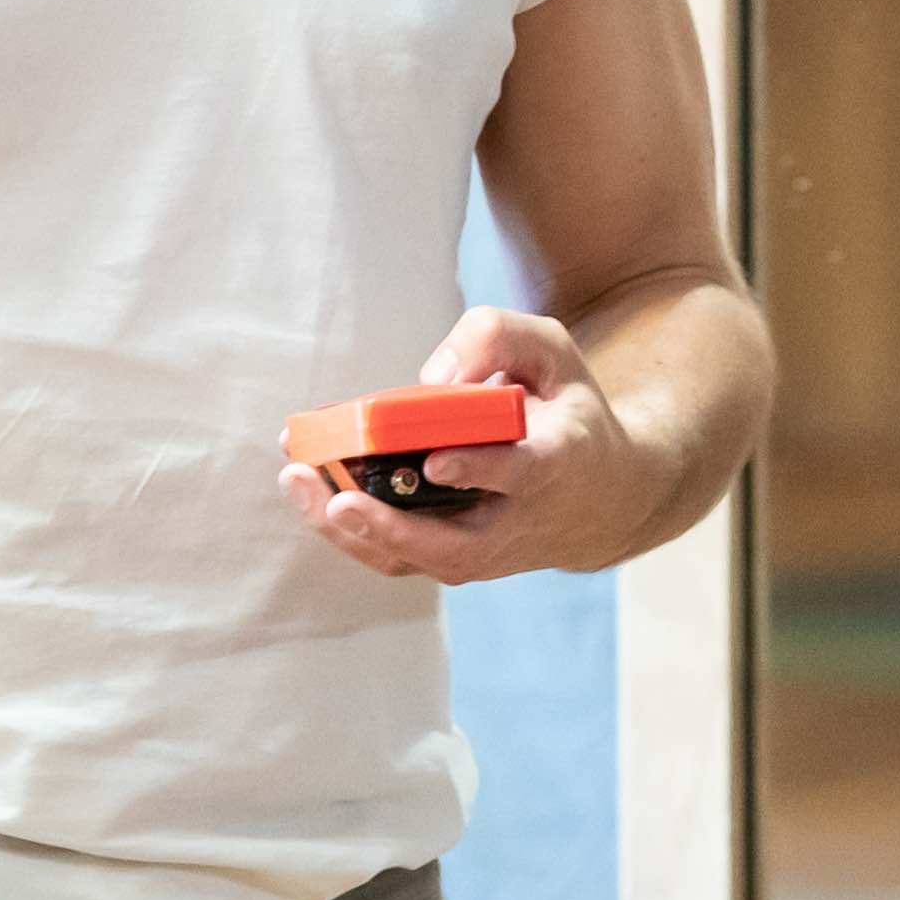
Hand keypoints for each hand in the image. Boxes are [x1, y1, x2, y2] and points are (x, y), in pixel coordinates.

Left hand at [281, 306, 661, 584]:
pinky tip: (309, 490)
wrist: (600, 496)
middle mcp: (521, 520)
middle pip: (457, 545)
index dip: (480, 469)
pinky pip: (400, 558)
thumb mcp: (552, 352)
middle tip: (338, 500)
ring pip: (419, 560)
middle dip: (393, 527)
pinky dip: (351, 531)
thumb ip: (498, 338)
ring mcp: (488, 551)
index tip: (438, 462)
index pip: (522, 473)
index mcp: (557, 461)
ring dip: (355, 531)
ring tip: (300, 483)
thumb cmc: (566, 411)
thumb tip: (432, 377)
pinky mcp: (457, 561)